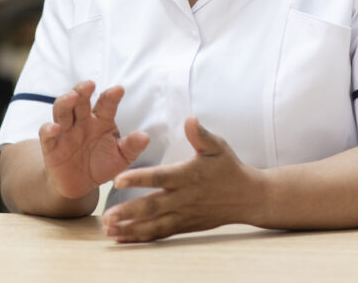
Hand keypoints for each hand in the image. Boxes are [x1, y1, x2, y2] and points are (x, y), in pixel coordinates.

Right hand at [39, 81, 148, 199]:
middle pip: (80, 101)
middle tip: (89, 85)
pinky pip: (46, 134)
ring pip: (62, 110)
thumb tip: (145, 136)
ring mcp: (65, 131)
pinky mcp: (51, 145)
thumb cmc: (102, 164)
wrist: (79, 184)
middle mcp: (82, 122)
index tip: (119, 90)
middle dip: (83, 91)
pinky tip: (54, 128)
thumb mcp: (121, 158)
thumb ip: (131, 147)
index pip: (105, 104)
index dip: (111, 96)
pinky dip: (48, 129)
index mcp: (101, 121)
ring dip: (66, 102)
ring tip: (72, 96)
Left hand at [101, 116, 265, 242]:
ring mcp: (184, 215)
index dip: (138, 178)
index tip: (118, 180)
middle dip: (129, 212)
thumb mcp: (218, 147)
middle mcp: (183, 198)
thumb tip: (190, 119)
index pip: (159, 177)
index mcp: (187, 176)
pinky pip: (161, 234)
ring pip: (155, 225)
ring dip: (131, 229)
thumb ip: (201, 135)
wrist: (249, 198)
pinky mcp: (185, 226)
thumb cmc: (229, 168)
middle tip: (107, 216)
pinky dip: (142, 237)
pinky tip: (122, 238)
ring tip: (108, 230)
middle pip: (153, 207)